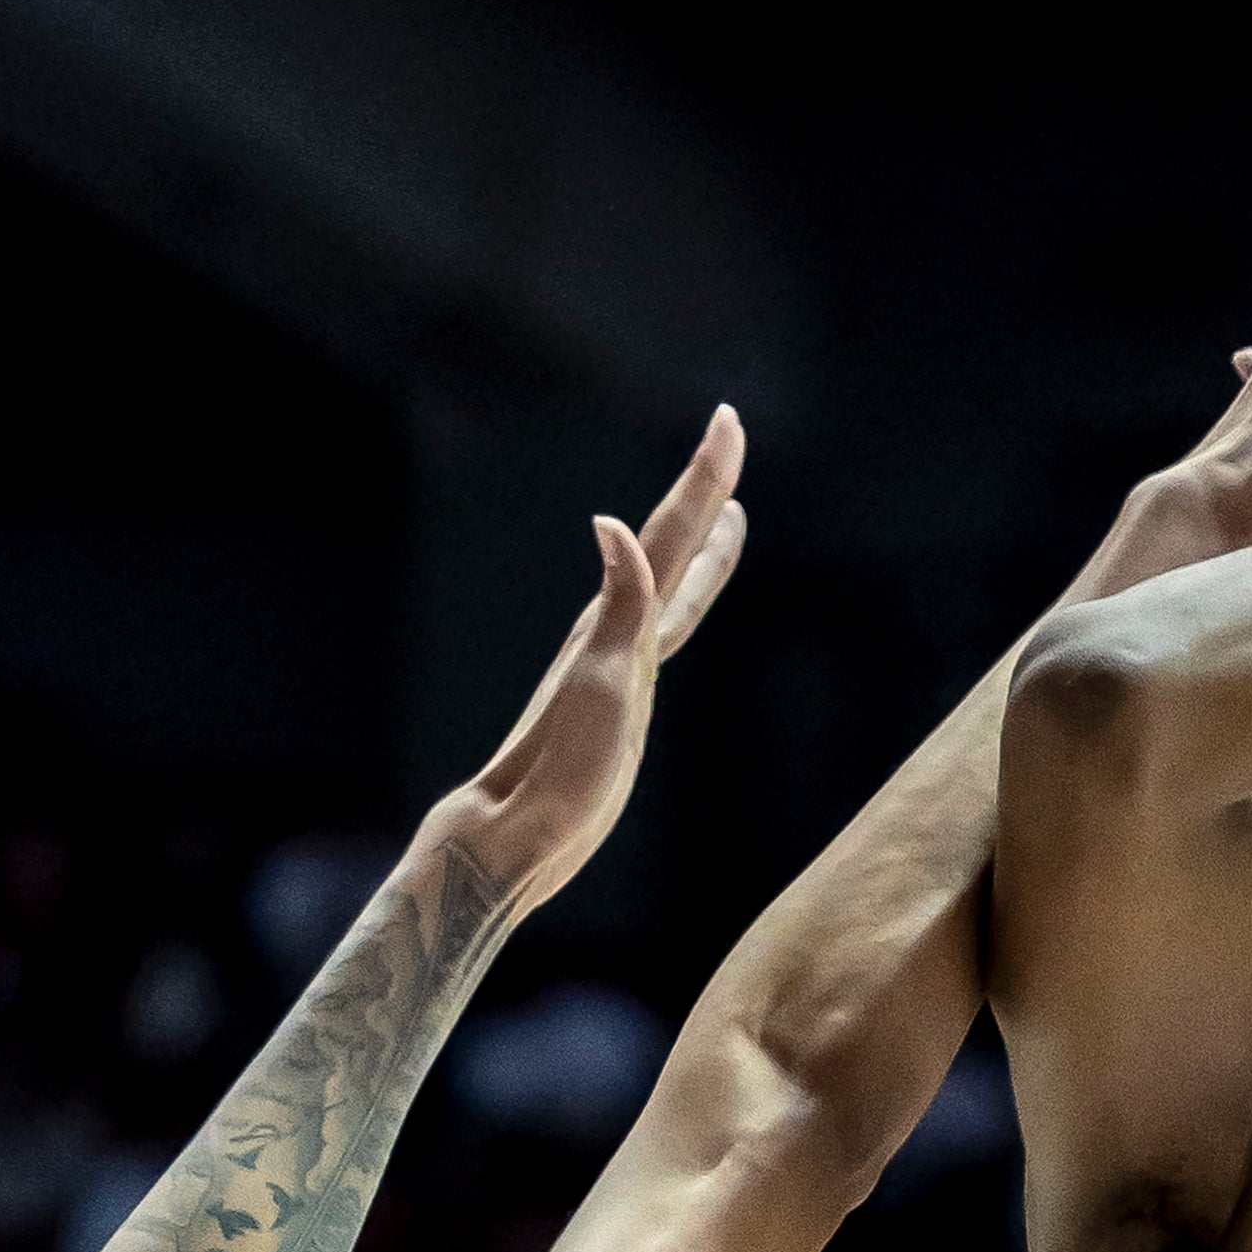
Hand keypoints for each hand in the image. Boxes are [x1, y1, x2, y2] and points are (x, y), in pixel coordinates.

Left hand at [459, 405, 749, 907]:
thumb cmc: (561, 768)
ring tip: (727, 517)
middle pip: (673, 546)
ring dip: (699, 545)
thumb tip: (614, 524)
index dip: (705, 478)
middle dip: (705, 493)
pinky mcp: (621, 701)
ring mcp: (621, 665)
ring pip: (670, 585)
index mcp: (619, 623)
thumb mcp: (600, 685)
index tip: (728, 420)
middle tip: (729, 439)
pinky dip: (679, 600)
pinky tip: (672, 605)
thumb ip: (618, 606)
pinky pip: (662, 628)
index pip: (670, 535)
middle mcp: (618, 632)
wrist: (521, 831)